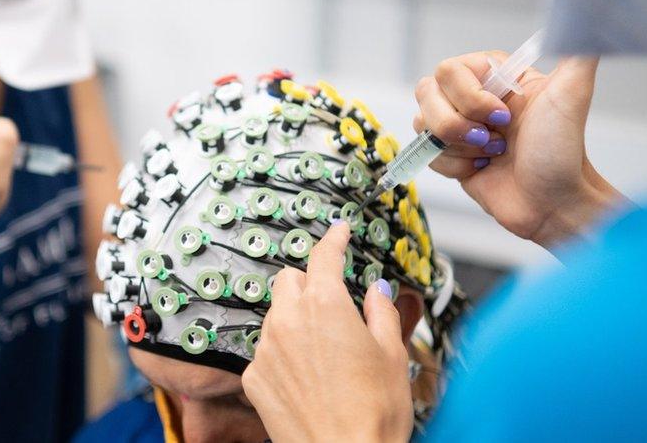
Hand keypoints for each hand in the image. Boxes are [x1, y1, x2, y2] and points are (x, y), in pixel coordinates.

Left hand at [242, 222, 412, 442]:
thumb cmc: (374, 413)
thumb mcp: (392, 354)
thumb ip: (381, 312)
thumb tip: (377, 292)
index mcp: (324, 306)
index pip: (324, 257)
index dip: (333, 239)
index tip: (338, 232)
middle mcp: (287, 321)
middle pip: (289, 280)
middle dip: (308, 284)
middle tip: (332, 304)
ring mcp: (266, 349)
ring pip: (275, 315)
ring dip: (294, 320)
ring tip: (324, 352)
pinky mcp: (254, 377)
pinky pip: (265, 350)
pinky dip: (282, 354)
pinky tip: (306, 378)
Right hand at [414, 53, 626, 248]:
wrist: (553, 203)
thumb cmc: (562, 152)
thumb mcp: (572, 94)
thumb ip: (577, 51)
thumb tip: (578, 21)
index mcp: (493, 76)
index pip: (449, 69)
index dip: (469, 96)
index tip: (504, 115)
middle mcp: (471, 97)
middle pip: (426, 94)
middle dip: (458, 124)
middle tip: (495, 139)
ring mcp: (457, 127)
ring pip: (422, 124)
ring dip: (459, 147)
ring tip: (492, 154)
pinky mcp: (448, 156)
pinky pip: (426, 153)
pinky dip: (454, 167)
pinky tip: (482, 169)